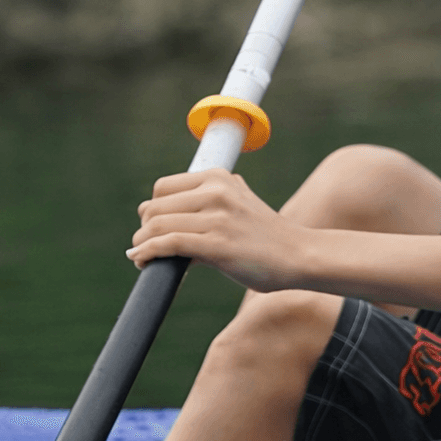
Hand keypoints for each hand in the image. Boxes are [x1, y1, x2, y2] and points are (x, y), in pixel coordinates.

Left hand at [127, 169, 308, 292]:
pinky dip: (147, 253)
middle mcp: (217, 192)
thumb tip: (178, 206)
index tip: (154, 227)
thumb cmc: (269, 235)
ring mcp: (217, 218)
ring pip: (156, 225)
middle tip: (147, 245)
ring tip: (141, 256)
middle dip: (144, 228)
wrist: (299, 256)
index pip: (163, 188)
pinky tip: (143, 261)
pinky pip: (166, 244)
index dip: (153, 209)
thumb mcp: (243, 202)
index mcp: (220, 178)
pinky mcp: (217, 244)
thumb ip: (216, 197)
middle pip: (154, 207)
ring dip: (141, 243)